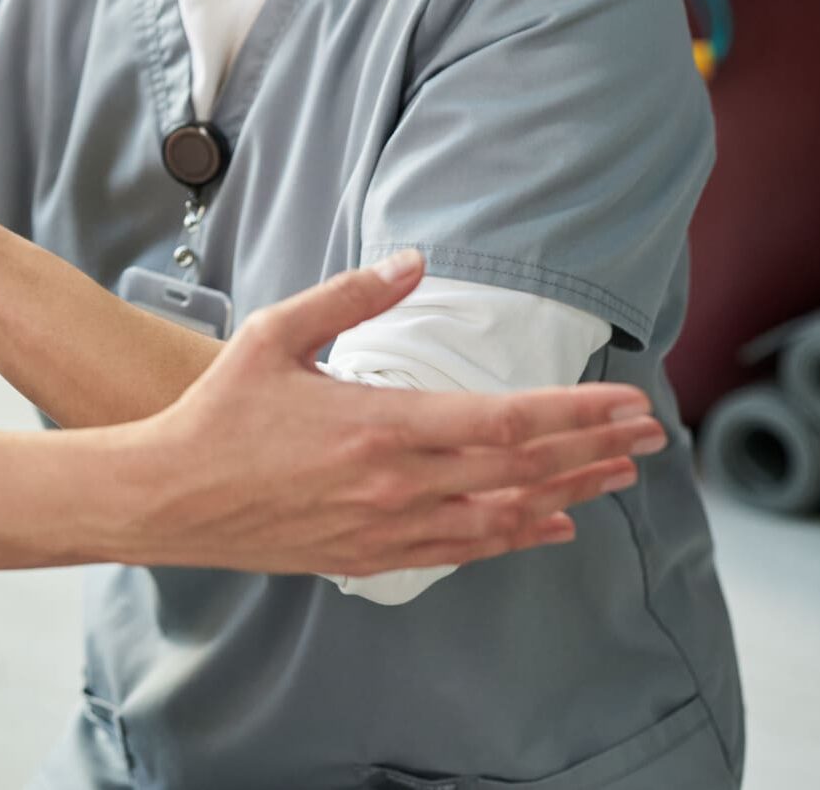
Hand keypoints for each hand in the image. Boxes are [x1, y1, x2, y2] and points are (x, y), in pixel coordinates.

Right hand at [120, 254, 664, 574]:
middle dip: (593, 449)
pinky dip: (517, 536)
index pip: (507, 420)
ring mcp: (388, 528)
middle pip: (523, 469)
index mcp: (381, 425)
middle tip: (650, 436)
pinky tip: (550, 524)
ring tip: (619, 478)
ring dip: (569, 494)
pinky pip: (464, 550)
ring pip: (505, 515)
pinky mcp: (371, 557)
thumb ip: (350, 295)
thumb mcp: (276, 335)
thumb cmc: (219, 413)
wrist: (169, 496)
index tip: (627, 401)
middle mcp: (397, 484)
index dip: (576, 412)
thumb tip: (415, 261)